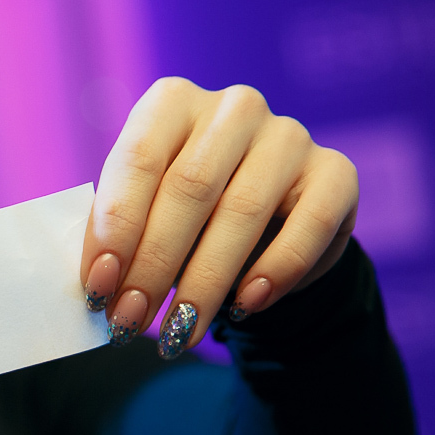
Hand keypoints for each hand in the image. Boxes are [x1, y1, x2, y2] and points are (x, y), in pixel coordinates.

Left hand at [80, 77, 358, 357]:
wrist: (267, 224)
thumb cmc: (184, 218)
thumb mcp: (145, 216)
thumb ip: (122, 237)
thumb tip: (100, 286)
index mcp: (172, 103)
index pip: (138, 159)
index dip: (115, 227)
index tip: (98, 286)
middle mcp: (233, 109)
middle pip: (189, 188)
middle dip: (154, 265)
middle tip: (131, 321)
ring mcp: (288, 136)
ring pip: (243, 211)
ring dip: (205, 281)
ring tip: (179, 331)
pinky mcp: (335, 172)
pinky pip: (308, 224)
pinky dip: (275, 271)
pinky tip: (245, 306)